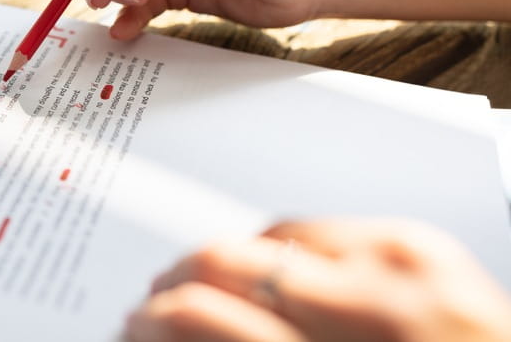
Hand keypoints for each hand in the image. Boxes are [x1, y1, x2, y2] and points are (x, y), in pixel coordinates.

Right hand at [125, 218, 510, 341]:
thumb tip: (177, 328)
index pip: (203, 312)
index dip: (155, 317)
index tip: (136, 323)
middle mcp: (365, 305)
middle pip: (223, 256)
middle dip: (178, 278)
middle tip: (162, 300)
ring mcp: (397, 264)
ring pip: (263, 232)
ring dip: (233, 261)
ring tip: (223, 286)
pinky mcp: (419, 241)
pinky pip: (319, 228)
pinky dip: (289, 251)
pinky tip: (286, 280)